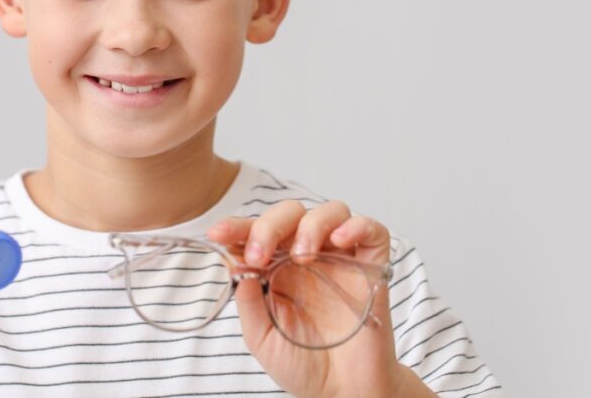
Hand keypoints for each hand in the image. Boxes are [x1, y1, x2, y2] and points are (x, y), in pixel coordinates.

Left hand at [207, 200, 416, 397]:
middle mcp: (309, 257)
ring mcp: (341, 259)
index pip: (257, 233)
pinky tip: (340, 241)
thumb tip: (238, 265)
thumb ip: (249, 302)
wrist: (346, 394)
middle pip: (290, 214)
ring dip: (311, 225)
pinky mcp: (372, 268)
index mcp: (278, 268)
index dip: (238, 228)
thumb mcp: (262, 338)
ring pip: (330, 211)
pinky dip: (356, 226)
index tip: (218, 235)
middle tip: (259, 255)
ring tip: (303, 256)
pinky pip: (371, 231)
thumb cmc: (305, 366)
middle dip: (268, 226)